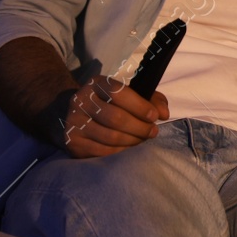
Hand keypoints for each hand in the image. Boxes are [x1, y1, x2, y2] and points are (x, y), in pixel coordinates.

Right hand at [51, 76, 167, 157]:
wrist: (76, 115)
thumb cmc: (110, 104)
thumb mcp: (129, 95)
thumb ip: (151, 99)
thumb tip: (164, 113)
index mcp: (96, 84)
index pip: (119, 93)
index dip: (140, 107)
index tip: (155, 117)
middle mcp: (81, 101)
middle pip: (116, 118)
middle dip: (140, 127)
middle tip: (153, 132)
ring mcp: (74, 122)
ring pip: (110, 137)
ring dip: (133, 141)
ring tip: (142, 140)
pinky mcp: (72, 142)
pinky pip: (102, 151)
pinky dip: (120, 152)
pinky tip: (128, 149)